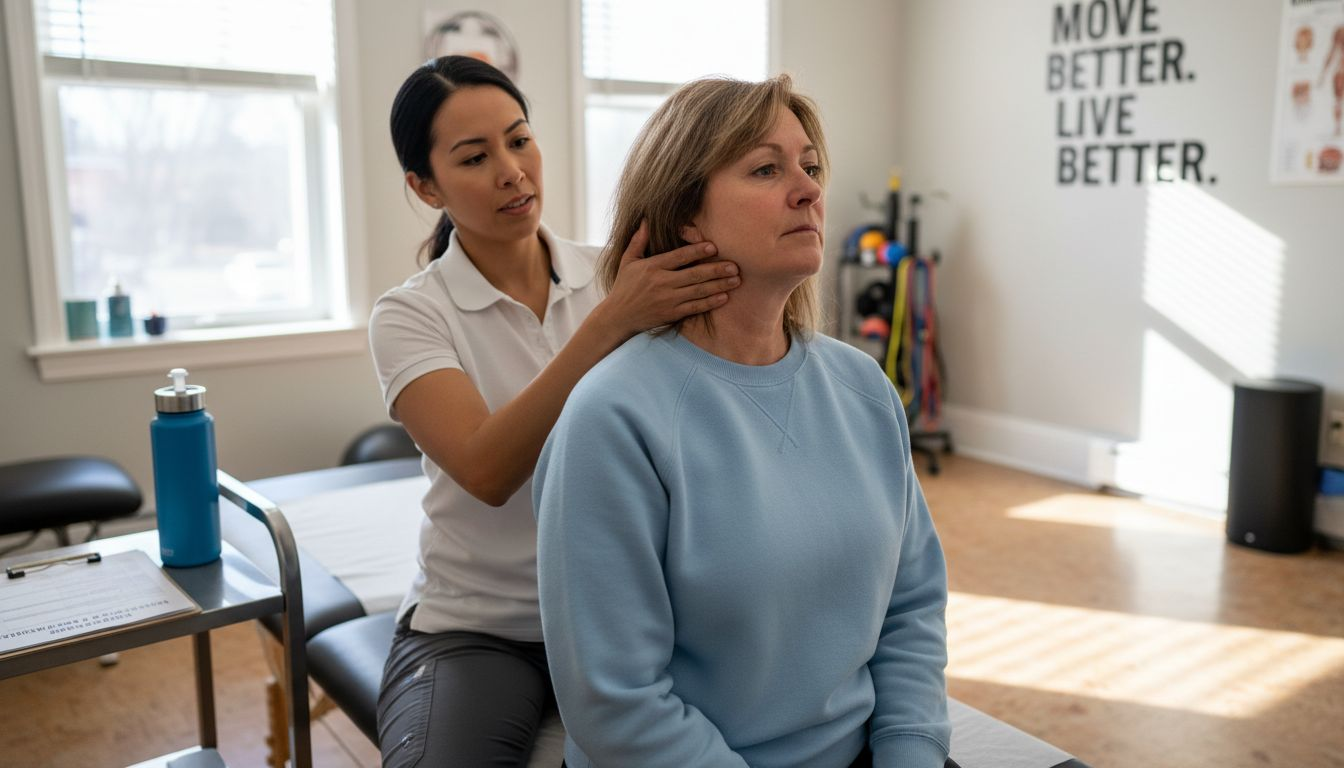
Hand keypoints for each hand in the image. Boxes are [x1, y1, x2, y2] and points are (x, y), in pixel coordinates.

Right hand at [601, 220, 740, 336]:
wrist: (618, 317)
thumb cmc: (624, 287)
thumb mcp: (627, 261)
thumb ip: (638, 241)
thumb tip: (646, 220)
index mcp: (653, 267)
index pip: (679, 257)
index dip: (697, 251)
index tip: (714, 247)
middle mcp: (661, 283)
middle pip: (694, 274)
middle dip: (716, 270)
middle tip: (735, 266)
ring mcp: (668, 300)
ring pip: (698, 291)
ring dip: (719, 285)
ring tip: (736, 280)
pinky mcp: (671, 314)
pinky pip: (694, 308)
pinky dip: (709, 303)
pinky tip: (724, 297)